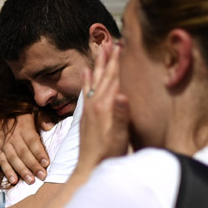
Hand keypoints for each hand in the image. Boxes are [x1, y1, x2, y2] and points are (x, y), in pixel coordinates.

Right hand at [0, 112, 49, 185]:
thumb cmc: (19, 115)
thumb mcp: (32, 111)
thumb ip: (42, 117)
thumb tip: (49, 126)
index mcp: (24, 127)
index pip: (32, 141)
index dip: (39, 152)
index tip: (46, 162)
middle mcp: (13, 136)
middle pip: (23, 152)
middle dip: (33, 165)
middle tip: (42, 176)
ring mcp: (3, 143)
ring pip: (13, 158)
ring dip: (21, 170)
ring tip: (30, 180)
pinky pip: (1, 161)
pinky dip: (7, 171)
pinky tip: (13, 180)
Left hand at [76, 43, 129, 174]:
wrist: (90, 165)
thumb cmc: (108, 153)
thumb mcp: (119, 136)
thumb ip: (121, 115)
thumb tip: (123, 95)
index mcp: (104, 106)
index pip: (112, 79)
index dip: (116, 62)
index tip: (119, 45)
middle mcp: (95, 103)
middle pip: (103, 76)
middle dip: (107, 59)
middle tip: (110, 41)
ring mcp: (90, 108)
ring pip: (95, 80)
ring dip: (98, 65)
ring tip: (99, 50)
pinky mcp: (87, 113)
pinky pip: (87, 91)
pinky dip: (87, 79)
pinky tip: (85, 71)